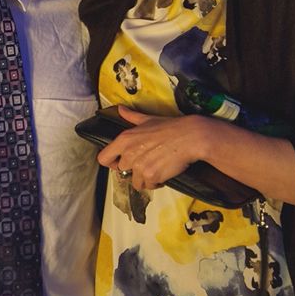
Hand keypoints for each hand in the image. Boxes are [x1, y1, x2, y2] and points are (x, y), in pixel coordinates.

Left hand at [96, 107, 213, 191]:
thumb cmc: (171, 127)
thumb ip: (131, 116)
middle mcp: (129, 154)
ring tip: (156, 169)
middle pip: (121, 172)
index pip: (103, 158)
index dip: (111, 162)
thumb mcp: (148, 119)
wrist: (191, 137)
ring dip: (145, 179)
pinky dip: (156, 183)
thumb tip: (120, 109)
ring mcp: (140, 166)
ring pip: (135, 182)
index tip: (120, 163)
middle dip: (133, 170)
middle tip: (146, 164)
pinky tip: (163, 173)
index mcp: (124, 139)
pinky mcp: (152, 176)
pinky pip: (149, 186)